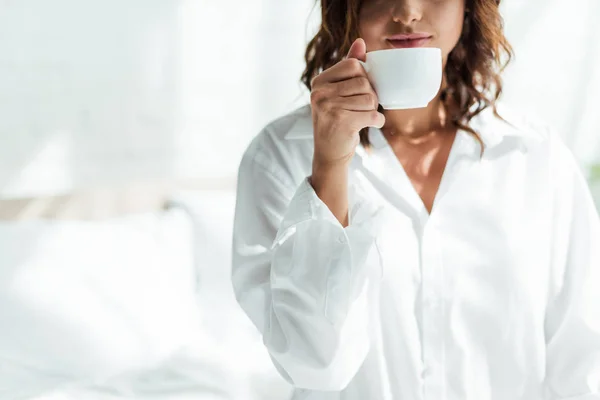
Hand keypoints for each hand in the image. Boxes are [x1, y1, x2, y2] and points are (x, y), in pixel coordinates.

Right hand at [310, 38, 384, 169]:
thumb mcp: (337, 92)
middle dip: (370, 96)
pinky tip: (370, 125)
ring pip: (370, 99)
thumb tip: (361, 42)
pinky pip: (373, 115)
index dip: (363, 77)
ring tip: (363, 117)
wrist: (328, 154)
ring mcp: (329, 108)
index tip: (358, 91)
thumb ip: (348, 67)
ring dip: (373, 109)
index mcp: (319, 82)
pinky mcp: (342, 123)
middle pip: (364, 83)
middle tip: (362, 108)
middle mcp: (320, 93)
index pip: (353, 65)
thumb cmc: (336, 120)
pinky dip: (377, 122)